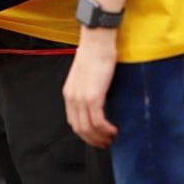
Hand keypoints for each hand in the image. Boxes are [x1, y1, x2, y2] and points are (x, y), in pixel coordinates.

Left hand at [62, 28, 117, 147]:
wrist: (97, 40)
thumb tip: (98, 102)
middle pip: (80, 129)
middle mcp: (72, 98)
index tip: (97, 137)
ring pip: (89, 129)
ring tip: (112, 138)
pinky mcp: (93, 96)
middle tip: (106, 143)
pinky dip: (106, 130)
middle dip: (93, 140)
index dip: (86, 134)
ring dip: (101, 138)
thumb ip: (88, 89)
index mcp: (69, 93)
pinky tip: (114, 130)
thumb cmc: (95, 53)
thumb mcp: (86, 75)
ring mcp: (81, 98)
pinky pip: (98, 122)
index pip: (74, 122)